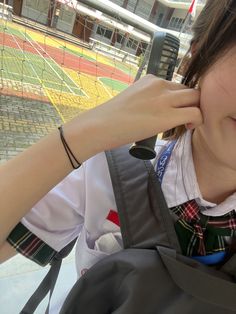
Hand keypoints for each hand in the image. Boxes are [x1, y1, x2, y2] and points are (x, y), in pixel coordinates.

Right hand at [73, 75, 202, 156]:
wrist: (99, 126)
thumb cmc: (110, 118)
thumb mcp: (132, 99)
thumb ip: (147, 99)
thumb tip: (154, 111)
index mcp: (151, 79)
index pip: (176, 86)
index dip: (179, 100)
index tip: (174, 112)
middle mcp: (160, 84)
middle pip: (189, 89)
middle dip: (191, 103)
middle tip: (184, 118)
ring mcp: (164, 99)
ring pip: (196, 98)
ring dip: (196, 110)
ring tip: (185, 124)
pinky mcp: (167, 115)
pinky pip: (196, 113)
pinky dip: (197, 121)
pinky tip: (187, 128)